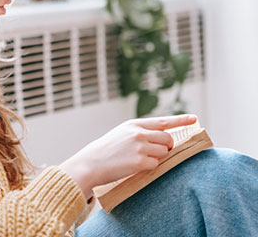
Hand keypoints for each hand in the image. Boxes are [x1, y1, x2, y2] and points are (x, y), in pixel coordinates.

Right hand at [60, 114, 196, 199]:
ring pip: (164, 153)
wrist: (91, 163)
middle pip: (168, 139)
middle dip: (166, 147)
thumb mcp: (122, 134)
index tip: (194, 119)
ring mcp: (140, 147)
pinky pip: (156, 165)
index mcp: (134, 124)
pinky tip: (135, 166)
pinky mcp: (139, 162)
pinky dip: (149, 167)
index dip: (180, 120)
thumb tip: (164, 140)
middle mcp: (138, 133)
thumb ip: (141, 133)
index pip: (163, 121)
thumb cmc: (106, 150)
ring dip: (156, 158)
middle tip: (156, 153)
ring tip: (139, 159)